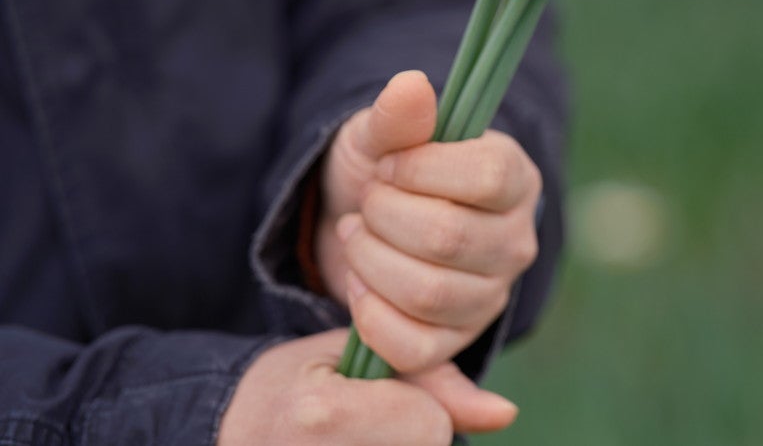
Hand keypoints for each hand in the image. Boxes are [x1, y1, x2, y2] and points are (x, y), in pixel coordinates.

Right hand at [217, 329, 516, 444]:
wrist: (225, 435)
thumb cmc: (295, 387)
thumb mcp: (355, 356)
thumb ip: (435, 381)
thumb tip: (505, 414)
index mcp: (322, 418)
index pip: (428, 427)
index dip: (417, 410)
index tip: (375, 399)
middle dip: (412, 438)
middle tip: (366, 427)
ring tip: (362, 437)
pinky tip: (362, 443)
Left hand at [316, 71, 542, 373]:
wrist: (361, 224)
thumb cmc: (384, 171)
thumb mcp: (383, 134)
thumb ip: (399, 114)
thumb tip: (412, 84)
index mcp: (515, 179)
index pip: (489, 177)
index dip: (424, 170)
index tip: (388, 165)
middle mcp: (516, 240)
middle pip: (449, 238)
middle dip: (385, 216)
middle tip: (367, 203)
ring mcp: (490, 295)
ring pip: (429, 294)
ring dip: (370, 261)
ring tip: (357, 235)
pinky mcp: (457, 340)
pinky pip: (415, 346)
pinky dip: (370, 316)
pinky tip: (359, 284)